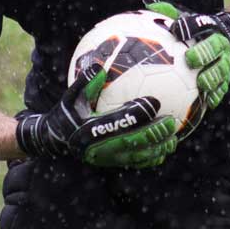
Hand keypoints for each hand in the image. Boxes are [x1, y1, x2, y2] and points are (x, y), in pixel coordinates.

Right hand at [15, 64, 177, 167]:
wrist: (55, 140)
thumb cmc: (67, 112)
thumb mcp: (71, 96)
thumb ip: (85, 82)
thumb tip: (98, 64)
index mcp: (90, 129)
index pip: (120, 121)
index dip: (139, 113)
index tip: (156, 102)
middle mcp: (100, 147)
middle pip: (133, 142)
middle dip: (154, 133)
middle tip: (171, 122)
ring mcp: (106, 158)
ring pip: (137, 157)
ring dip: (157, 149)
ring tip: (174, 139)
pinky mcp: (111, 164)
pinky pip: (134, 163)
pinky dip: (150, 158)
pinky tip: (164, 150)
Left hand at [144, 0, 229, 108]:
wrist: (228, 35)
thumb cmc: (198, 29)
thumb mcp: (186, 17)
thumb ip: (169, 13)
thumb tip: (148, 5)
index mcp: (209, 29)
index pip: (199, 26)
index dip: (190, 27)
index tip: (177, 31)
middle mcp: (219, 45)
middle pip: (213, 49)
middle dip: (203, 54)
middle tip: (190, 60)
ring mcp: (225, 62)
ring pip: (221, 70)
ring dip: (212, 77)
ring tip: (202, 85)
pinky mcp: (226, 77)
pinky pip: (223, 87)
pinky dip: (216, 95)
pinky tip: (207, 104)